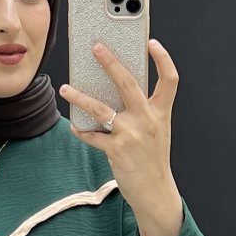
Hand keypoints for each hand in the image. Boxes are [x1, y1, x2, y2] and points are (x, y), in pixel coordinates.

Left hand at [59, 38, 178, 217]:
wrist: (155, 192)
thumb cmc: (152, 159)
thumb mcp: (156, 131)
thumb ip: (143, 111)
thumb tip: (114, 92)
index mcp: (160, 113)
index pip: (169, 80)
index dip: (163, 59)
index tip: (152, 43)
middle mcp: (147, 120)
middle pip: (128, 83)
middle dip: (110, 62)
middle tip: (96, 47)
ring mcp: (131, 135)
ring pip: (100, 108)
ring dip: (80, 97)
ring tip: (65, 89)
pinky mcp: (116, 150)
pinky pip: (92, 135)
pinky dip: (81, 130)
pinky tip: (74, 125)